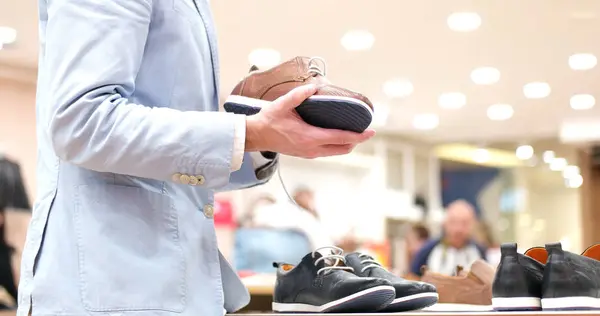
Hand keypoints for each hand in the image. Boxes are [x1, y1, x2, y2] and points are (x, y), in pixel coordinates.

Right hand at [245, 84, 375, 157]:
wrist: (256, 136)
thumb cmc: (269, 120)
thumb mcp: (282, 105)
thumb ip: (298, 95)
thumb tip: (314, 88)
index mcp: (309, 137)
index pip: (341, 138)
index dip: (358, 136)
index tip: (371, 132)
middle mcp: (312, 149)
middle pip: (343, 148)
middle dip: (356, 141)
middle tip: (365, 131)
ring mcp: (309, 153)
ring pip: (336, 152)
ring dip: (347, 144)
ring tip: (355, 132)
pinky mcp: (306, 154)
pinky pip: (328, 152)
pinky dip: (337, 145)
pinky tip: (339, 136)